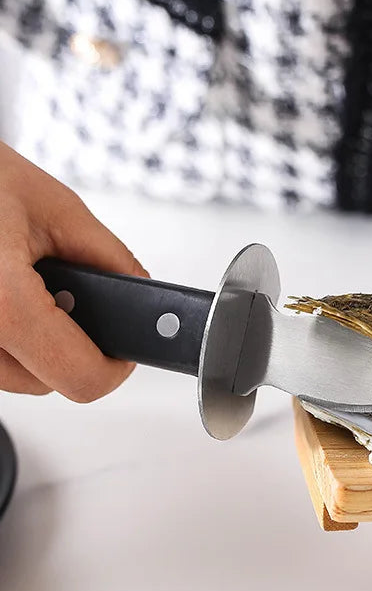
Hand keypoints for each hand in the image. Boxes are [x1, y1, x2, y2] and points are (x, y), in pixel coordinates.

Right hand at [0, 142, 146, 400]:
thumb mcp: (55, 207)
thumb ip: (109, 261)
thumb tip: (140, 296)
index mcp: (0, 301)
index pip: (80, 378)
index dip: (114, 366)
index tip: (121, 348)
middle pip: (45, 382)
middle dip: (69, 344)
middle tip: (65, 294)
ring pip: (10, 376)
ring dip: (30, 342)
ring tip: (18, 281)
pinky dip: (0, 334)